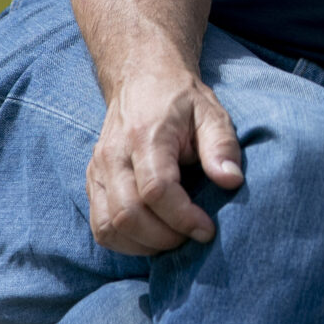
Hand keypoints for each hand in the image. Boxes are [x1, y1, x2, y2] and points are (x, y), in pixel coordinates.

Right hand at [85, 65, 244, 253]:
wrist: (141, 78)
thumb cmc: (180, 99)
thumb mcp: (210, 112)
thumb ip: (222, 146)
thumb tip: (232, 181)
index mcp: (145, 136)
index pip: (156, 190)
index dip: (182, 218)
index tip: (207, 229)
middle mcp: (113, 156)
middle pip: (127, 214)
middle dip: (164, 237)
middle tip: (192, 237)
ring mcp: (97, 171)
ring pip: (108, 227)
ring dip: (143, 245)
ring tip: (174, 239)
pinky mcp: (92, 182)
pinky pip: (100, 226)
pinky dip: (124, 242)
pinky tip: (152, 237)